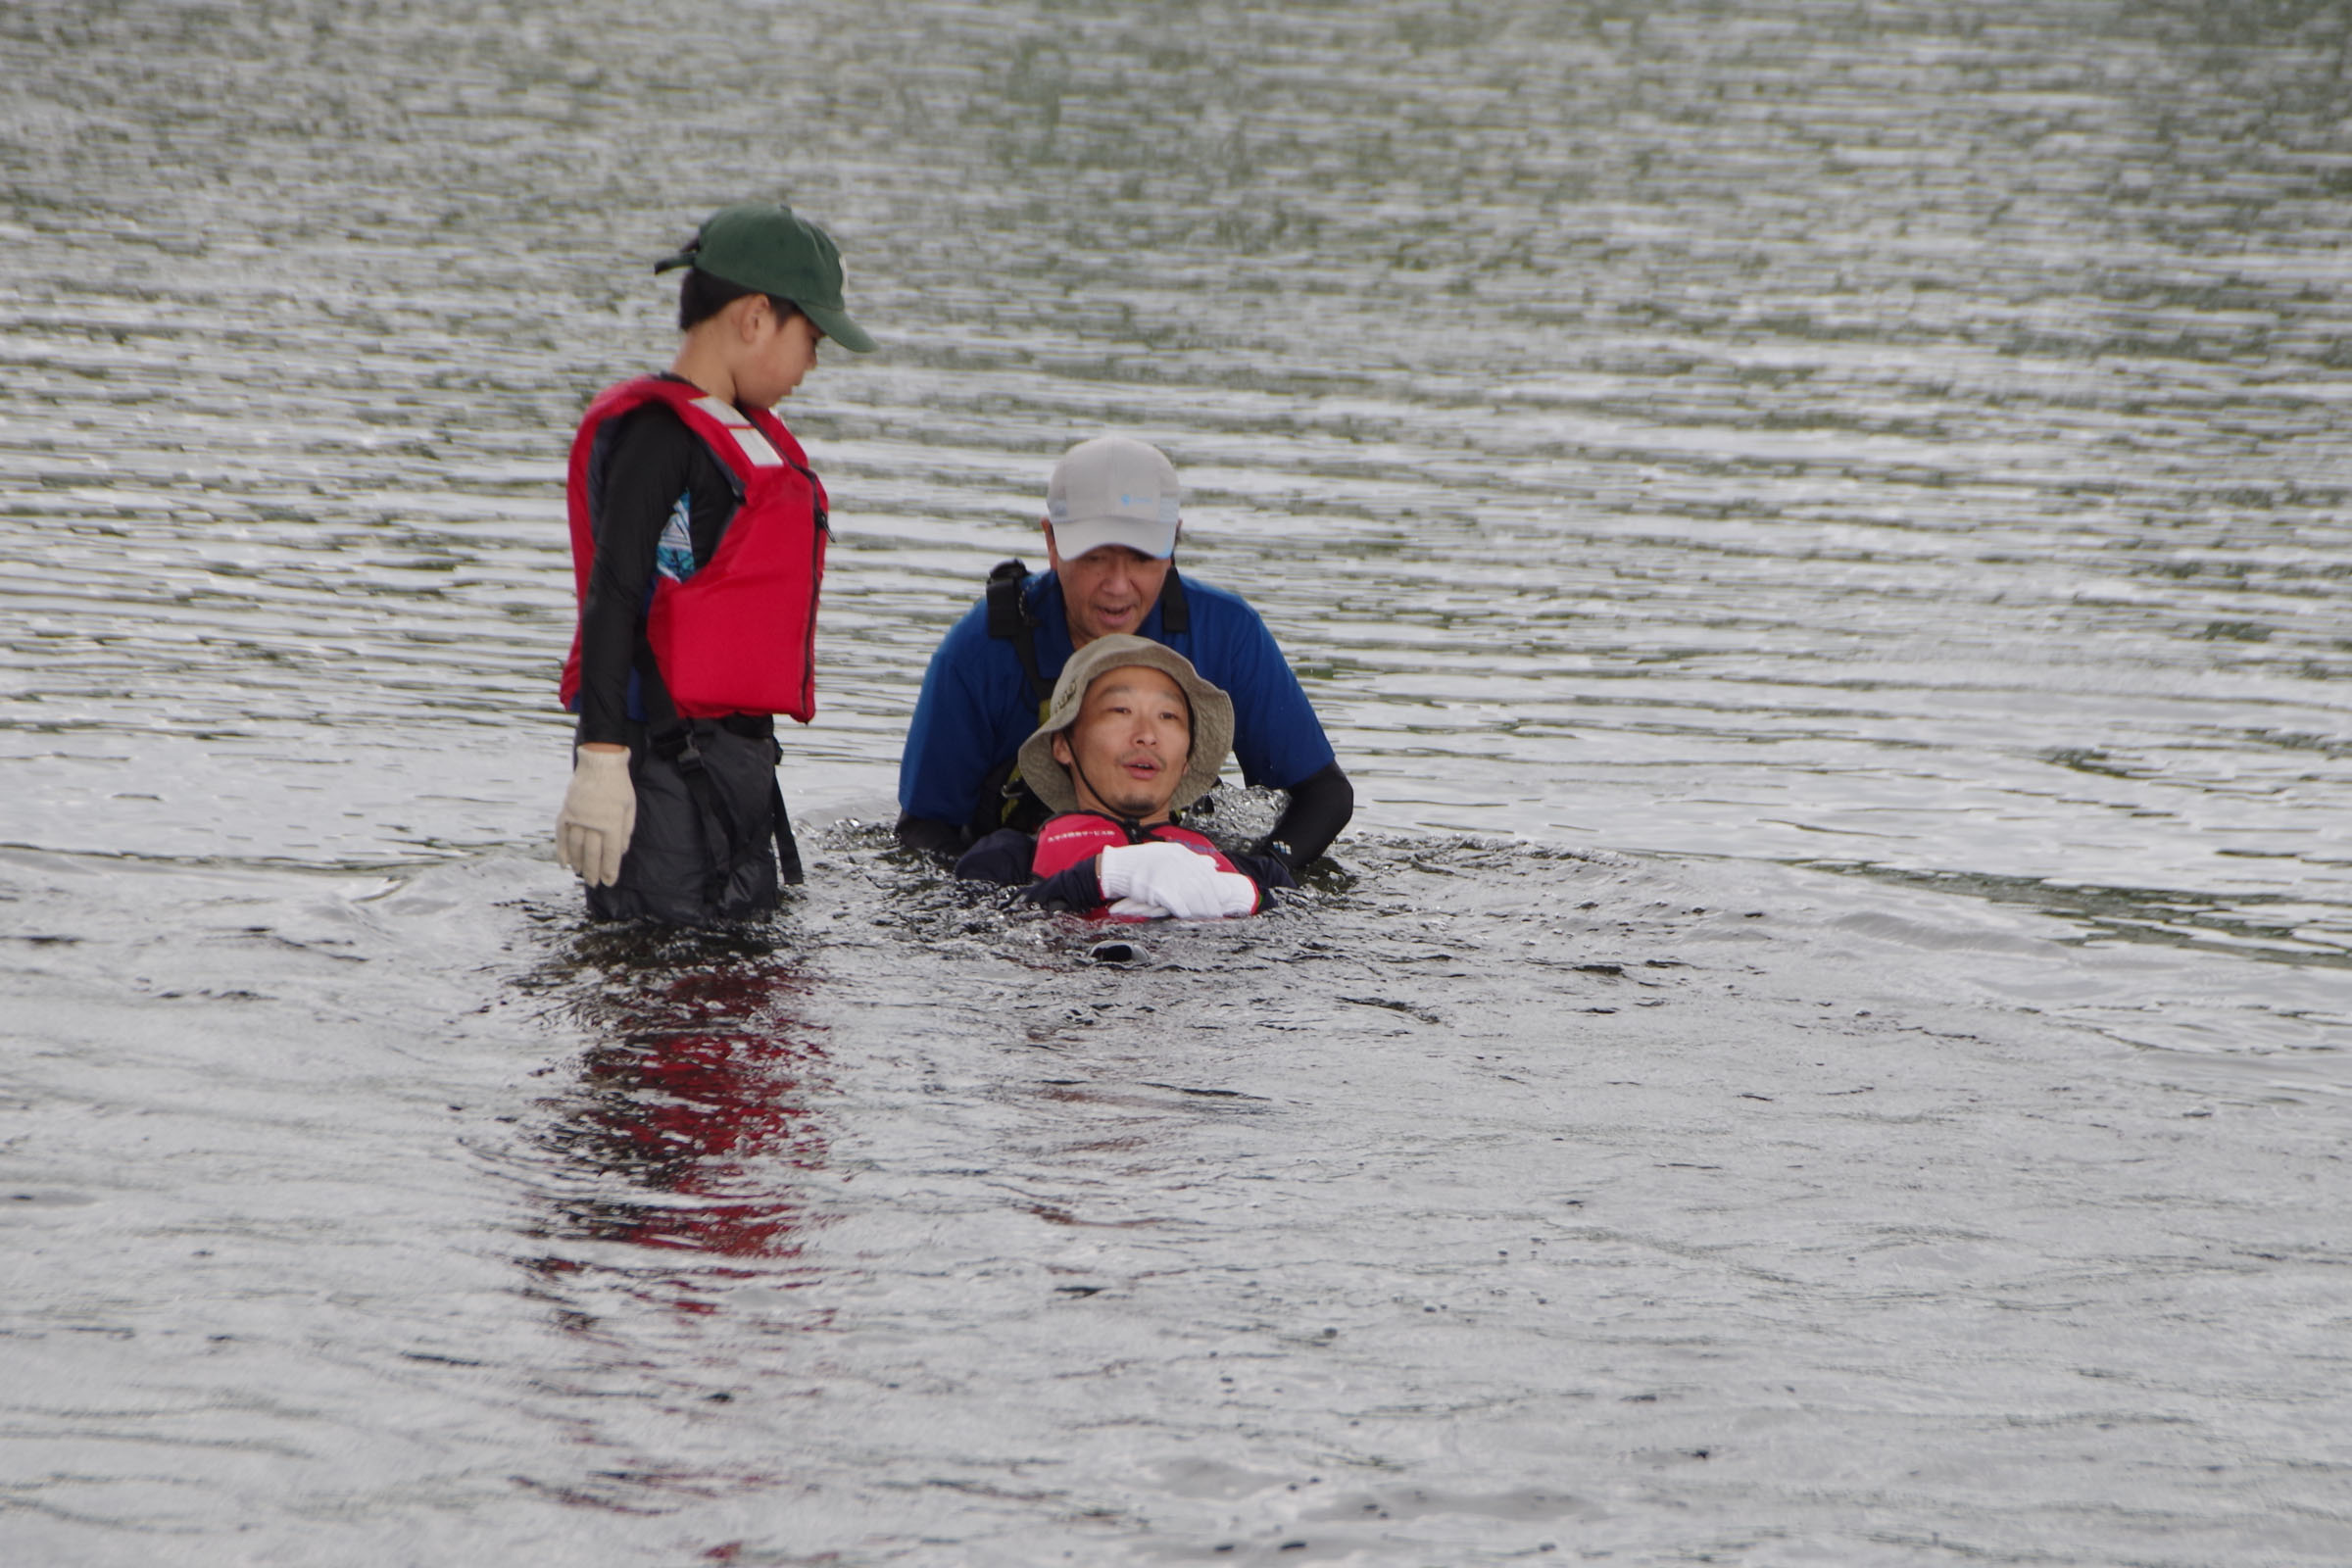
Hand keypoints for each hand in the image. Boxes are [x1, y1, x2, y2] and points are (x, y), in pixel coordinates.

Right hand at [555, 746, 635, 884]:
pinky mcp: (566, 812)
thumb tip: (621, 852)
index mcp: (612, 823)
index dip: (610, 870)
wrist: (600, 763)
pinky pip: (561, 835)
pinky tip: (564, 862)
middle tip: (594, 884)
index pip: (611, 853)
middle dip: (594, 872)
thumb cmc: (618, 785)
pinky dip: (562, 850)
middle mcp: (593, 823)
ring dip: (578, 863)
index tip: (609, 882)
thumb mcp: (630, 807)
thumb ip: (625, 831)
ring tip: (580, 874)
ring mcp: (577, 818)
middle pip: (592, 854)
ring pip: (576, 847)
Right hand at [1098, 841, 1256, 919]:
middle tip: (1217, 913)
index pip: (1205, 871)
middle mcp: (1176, 862)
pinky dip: (1185, 911)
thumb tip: (1211, 864)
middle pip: (1201, 885)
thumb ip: (1190, 860)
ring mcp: (1167, 875)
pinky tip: (1189, 917)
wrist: (1116, 868)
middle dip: (1211, 901)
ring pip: (1192, 895)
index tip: (1226, 897)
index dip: (1217, 886)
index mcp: (1180, 853)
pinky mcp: (1158, 888)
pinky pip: (1177, 904)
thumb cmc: (1141, 863)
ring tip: (1207, 918)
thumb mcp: (1167, 855)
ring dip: (1201, 909)